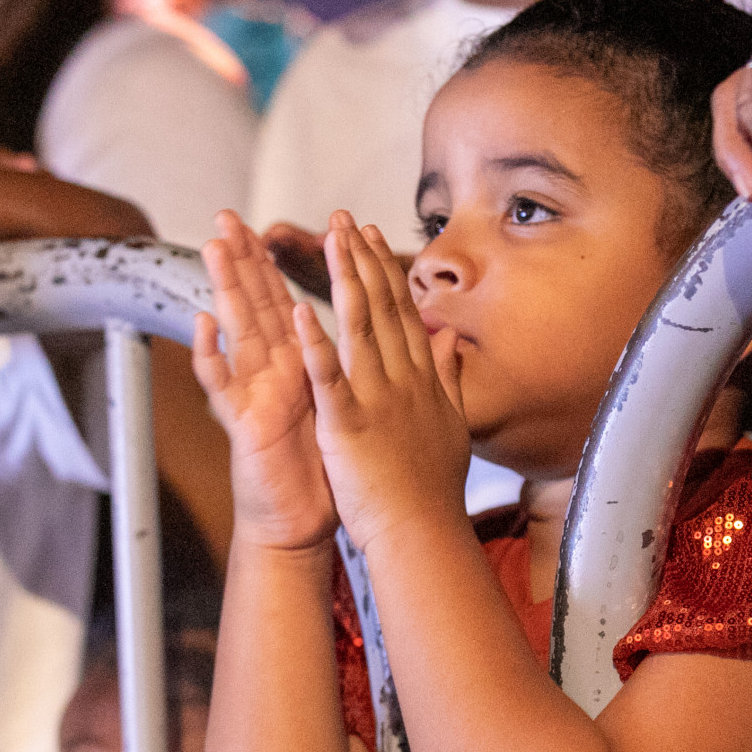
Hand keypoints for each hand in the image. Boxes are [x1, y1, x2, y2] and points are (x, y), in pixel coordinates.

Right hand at [192, 211, 337, 552]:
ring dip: (223, 289)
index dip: (282, 264)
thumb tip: (378, 336)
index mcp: (297, 365)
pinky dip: (211, 357)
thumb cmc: (320, 468)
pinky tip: (203, 325)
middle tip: (227, 217)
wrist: (301, 522)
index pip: (286, 303)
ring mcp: (252, 395)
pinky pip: (223, 387)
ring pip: (235, 333)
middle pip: (255, 306)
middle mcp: (270, 373)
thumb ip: (353, 369)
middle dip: (243, 261)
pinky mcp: (243, 424)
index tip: (273, 223)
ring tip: (214, 248)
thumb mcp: (342, 408)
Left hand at [298, 213, 469, 553]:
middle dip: (362, 260)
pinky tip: (298, 312)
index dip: (385, 271)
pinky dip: (314, 347)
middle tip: (345, 218)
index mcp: (422, 380)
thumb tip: (453, 338)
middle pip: (382, 309)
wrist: (425, 534)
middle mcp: (403, 381)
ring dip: (343, 281)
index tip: (371, 235)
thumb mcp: (451, 424)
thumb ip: (450, 376)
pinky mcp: (350, 427)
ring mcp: (377, 401)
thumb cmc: (433, 488)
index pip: (401, 312)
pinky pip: (328, 380)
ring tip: (330, 239)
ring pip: (359, 330)